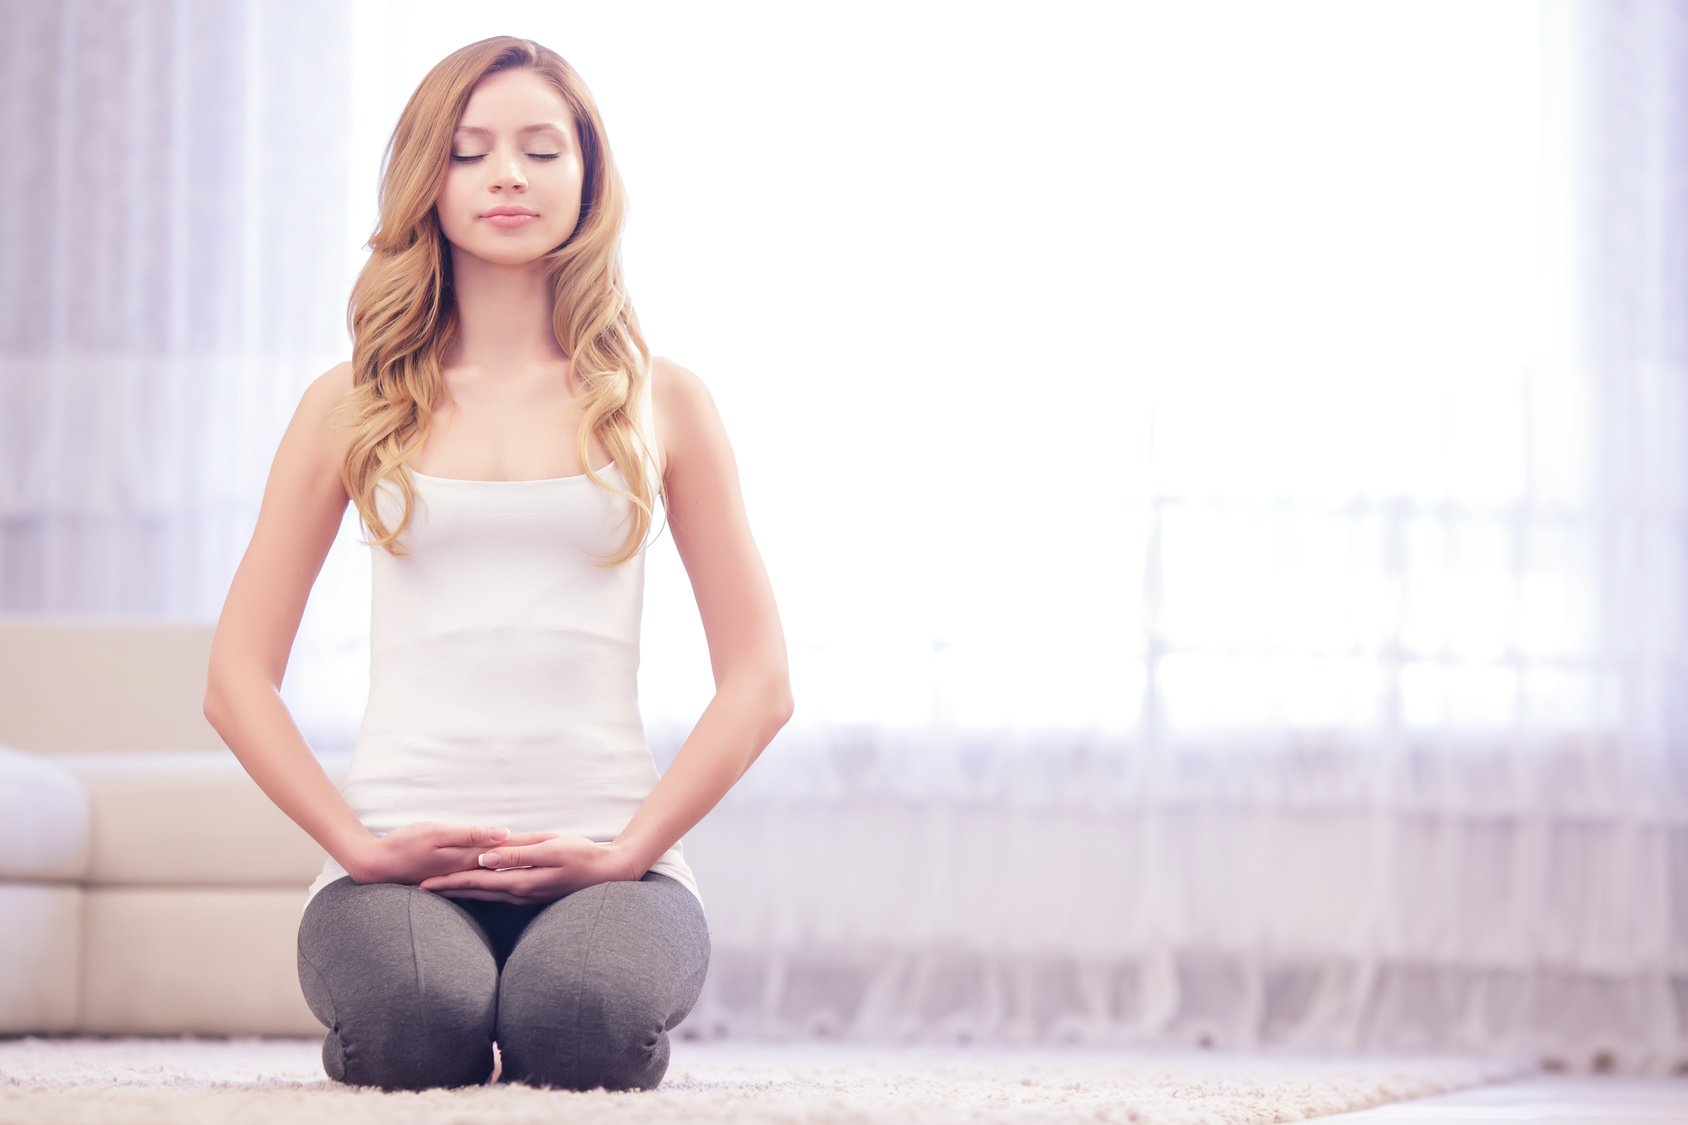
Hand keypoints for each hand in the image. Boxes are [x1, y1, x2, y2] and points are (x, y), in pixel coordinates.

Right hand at [346, 822, 561, 886]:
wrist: (372, 865)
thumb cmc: (403, 845)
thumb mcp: (438, 834)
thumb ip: (471, 836)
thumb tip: (505, 836)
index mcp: (468, 863)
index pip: (507, 856)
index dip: (531, 849)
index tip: (557, 844)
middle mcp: (468, 874)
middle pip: (505, 868)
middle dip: (530, 861)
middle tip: (560, 855)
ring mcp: (459, 878)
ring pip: (497, 876)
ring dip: (518, 870)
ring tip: (545, 869)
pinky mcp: (451, 879)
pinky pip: (483, 880)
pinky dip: (498, 877)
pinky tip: (508, 878)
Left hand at [418, 835, 639, 904]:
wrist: (609, 873)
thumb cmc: (582, 855)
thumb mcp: (551, 848)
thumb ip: (517, 853)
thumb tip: (485, 858)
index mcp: (520, 881)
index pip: (475, 882)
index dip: (448, 882)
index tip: (423, 884)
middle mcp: (519, 894)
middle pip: (475, 893)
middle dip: (447, 891)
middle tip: (420, 890)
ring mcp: (526, 898)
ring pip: (485, 896)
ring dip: (461, 894)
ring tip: (439, 891)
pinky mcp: (532, 896)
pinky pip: (498, 896)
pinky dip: (480, 893)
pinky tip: (473, 890)